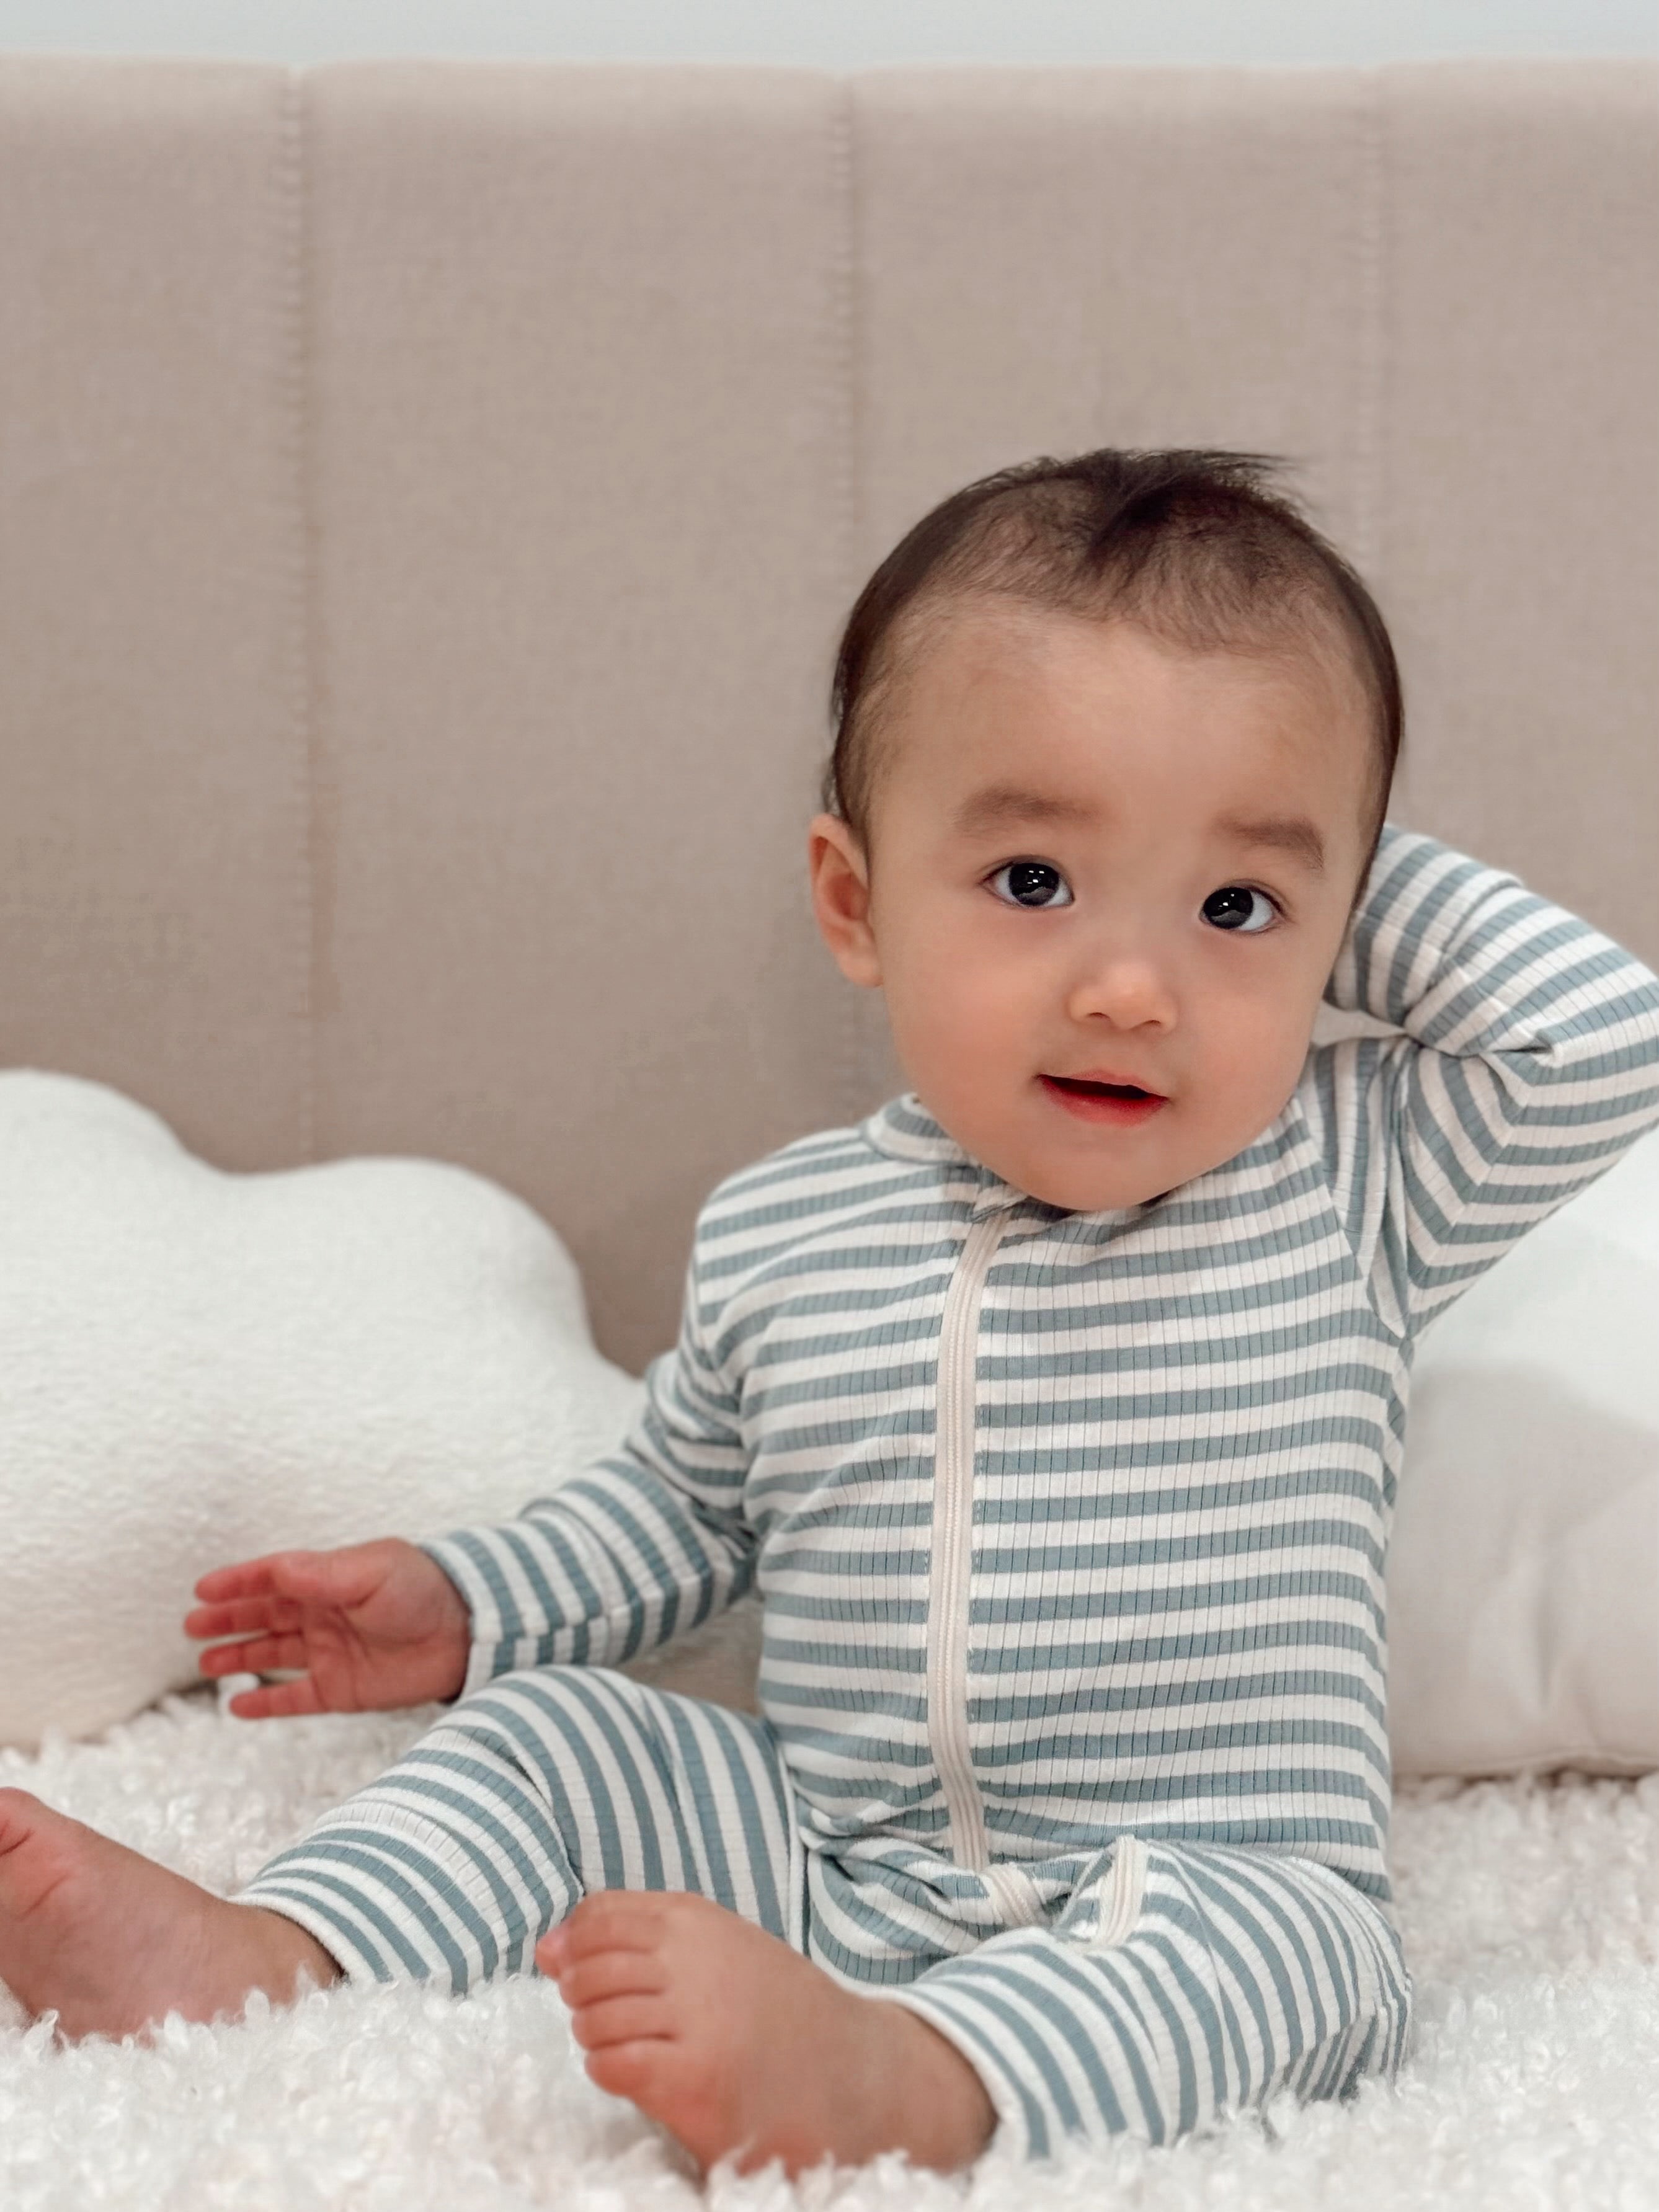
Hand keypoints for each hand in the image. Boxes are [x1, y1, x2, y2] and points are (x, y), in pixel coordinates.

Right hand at [184, 1538, 471, 1718]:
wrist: (467, 1636)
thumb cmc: (425, 1591)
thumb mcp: (371, 1572)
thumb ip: (319, 1574)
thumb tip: (270, 1569)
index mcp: (331, 1579)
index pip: (273, 1577)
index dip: (238, 1582)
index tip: (202, 1589)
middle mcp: (326, 1614)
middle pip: (265, 1616)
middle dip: (228, 1619)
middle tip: (191, 1626)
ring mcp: (331, 1652)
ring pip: (273, 1655)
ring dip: (239, 1657)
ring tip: (205, 1663)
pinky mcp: (342, 1689)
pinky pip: (295, 1698)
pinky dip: (267, 1702)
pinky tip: (237, 1706)